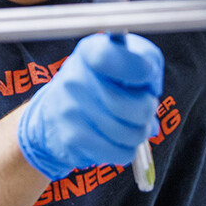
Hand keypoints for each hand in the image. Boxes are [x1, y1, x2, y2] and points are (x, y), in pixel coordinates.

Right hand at [17, 33, 163, 179]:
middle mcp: (75, 78)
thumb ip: (145, 60)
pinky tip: (118, 140)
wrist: (54, 114)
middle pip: (136, 105)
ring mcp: (70, 109)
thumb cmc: (99, 83)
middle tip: (143, 108)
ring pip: (131, 133)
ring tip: (131, 125)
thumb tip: (151, 90)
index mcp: (89, 52)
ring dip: (140, 132)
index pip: (109, 56)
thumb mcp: (121, 59)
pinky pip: (120, 153)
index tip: (146, 72)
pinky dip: (127, 150)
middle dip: (148, 110)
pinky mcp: (72, 139)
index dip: (136, 68)